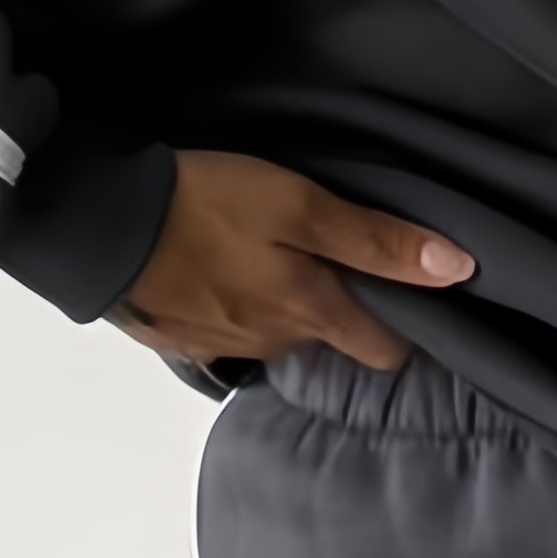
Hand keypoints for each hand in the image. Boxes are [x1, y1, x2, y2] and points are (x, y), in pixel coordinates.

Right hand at [111, 147, 475, 374]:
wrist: (99, 224)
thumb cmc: (205, 205)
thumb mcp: (300, 205)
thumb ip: (375, 240)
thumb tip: (457, 270)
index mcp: (309, 313)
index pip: (384, 352)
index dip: (409, 332)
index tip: (422, 306)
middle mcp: (271, 342)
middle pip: (330, 345)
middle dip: (349, 320)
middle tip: (353, 275)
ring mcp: (221, 345)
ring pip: (278, 340)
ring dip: (290, 313)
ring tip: (286, 264)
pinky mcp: (178, 336)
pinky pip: (227, 333)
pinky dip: (238, 310)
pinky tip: (227, 275)